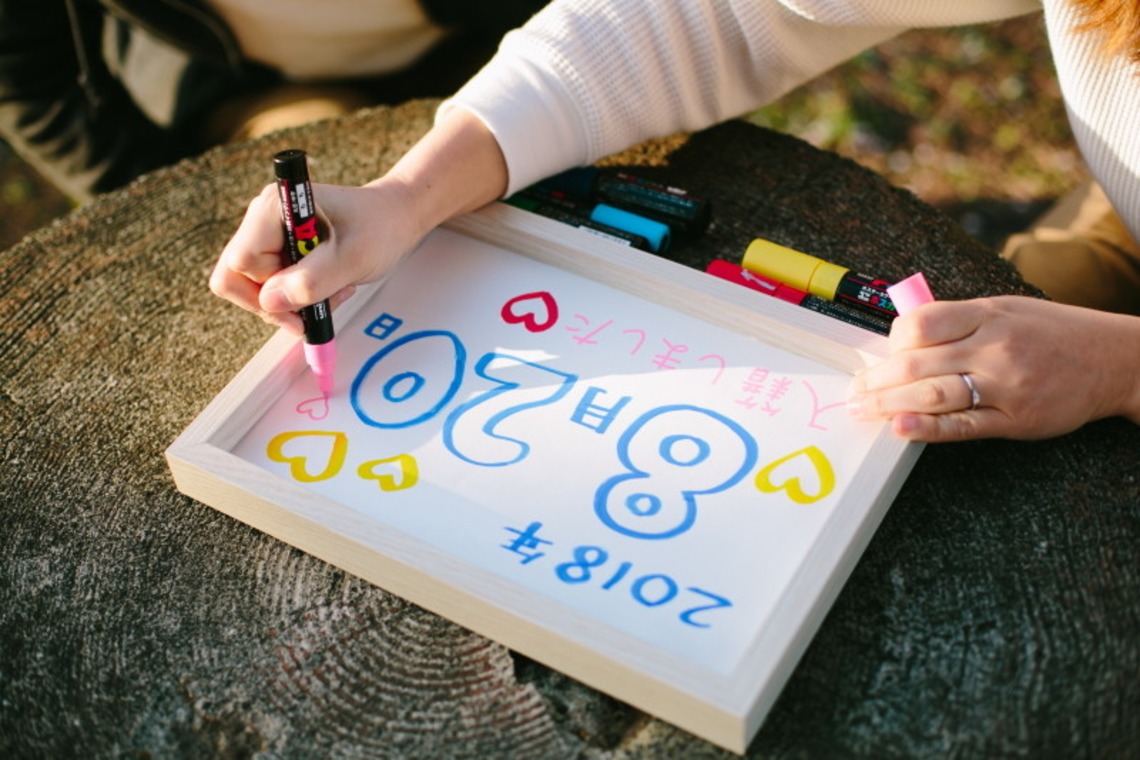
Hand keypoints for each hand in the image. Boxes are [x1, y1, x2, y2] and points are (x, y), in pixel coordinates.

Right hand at [210, 180, 417, 333]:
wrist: (396, 217)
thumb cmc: (380, 227)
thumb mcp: (352, 258)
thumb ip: (311, 281)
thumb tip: (269, 301)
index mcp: (274, 208)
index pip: (241, 263)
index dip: (267, 291)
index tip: (305, 302)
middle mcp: (263, 218)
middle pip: (240, 278)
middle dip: (280, 301)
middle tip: (321, 303)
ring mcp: (269, 234)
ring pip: (258, 287)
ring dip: (295, 301)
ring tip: (334, 289)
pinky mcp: (280, 249)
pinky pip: (274, 285)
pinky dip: (301, 296)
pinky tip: (330, 286)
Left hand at [846, 296, 1139, 440]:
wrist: (1113, 359)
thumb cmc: (1051, 333)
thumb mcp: (1004, 309)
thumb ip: (956, 320)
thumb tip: (901, 337)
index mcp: (986, 314)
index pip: (921, 322)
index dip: (891, 341)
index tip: (880, 355)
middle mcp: (994, 347)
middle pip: (917, 363)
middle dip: (877, 379)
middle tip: (854, 391)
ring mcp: (1005, 384)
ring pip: (934, 393)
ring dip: (889, 404)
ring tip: (863, 409)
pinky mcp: (1014, 419)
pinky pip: (963, 425)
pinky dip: (928, 428)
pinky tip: (901, 428)